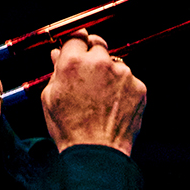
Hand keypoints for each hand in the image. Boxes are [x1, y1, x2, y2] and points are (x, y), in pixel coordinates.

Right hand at [40, 33, 145, 154]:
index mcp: (73, 62)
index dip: (77, 43)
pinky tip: (113, 107)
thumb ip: (56, 71)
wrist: (96, 152)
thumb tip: (58, 54)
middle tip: (88, 76)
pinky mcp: (139, 87)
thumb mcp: (50, 98)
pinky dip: (123, 90)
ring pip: (115, 65)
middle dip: (93, 55)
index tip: (78, 48)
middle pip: (98, 44)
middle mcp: (100, 62)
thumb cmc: (69, 128)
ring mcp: (123, 73)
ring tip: (101, 100)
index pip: (77, 36)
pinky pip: (129, 81)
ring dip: (109, 75)